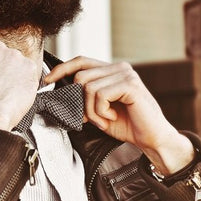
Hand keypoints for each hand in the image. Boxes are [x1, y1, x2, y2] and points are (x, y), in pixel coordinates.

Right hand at [0, 35, 38, 130]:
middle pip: (6, 52)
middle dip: (6, 65)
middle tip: (3, 81)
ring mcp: (14, 56)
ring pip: (19, 61)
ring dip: (18, 72)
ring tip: (10, 89)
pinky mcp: (29, 65)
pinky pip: (31, 70)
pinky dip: (28, 79)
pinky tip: (19, 91)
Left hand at [45, 57, 194, 174]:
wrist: (152, 139)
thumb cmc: (127, 124)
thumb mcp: (99, 109)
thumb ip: (84, 98)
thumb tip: (61, 92)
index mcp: (111, 70)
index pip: (81, 61)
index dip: (63, 68)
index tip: (47, 80)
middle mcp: (119, 67)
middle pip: (81, 76)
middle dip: (81, 102)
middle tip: (94, 118)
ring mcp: (125, 74)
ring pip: (88, 87)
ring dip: (92, 110)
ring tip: (105, 119)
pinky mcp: (130, 84)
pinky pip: (100, 95)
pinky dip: (101, 111)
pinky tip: (113, 117)